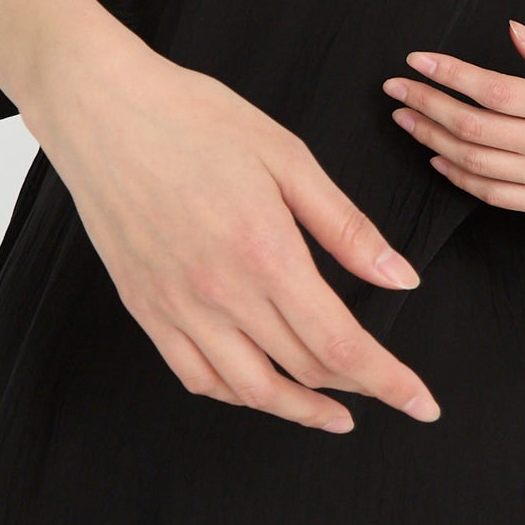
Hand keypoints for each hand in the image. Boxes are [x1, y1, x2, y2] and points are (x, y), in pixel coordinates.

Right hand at [28, 21, 443, 435]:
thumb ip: (346, 226)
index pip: (341, 345)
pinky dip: (237, 394)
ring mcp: (177, 307)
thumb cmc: (193, 119)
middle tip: (388, 390)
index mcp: (267, 254)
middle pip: (305, 370)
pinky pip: (196, 375)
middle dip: (360, 390)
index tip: (422, 404)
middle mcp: (221, 293)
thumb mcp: (287, 157)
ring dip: (300, 410)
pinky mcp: (145, 309)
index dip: (389, 382)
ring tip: (334, 413)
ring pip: (251, 390)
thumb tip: (400, 279)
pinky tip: (261, 388)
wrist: (102, 110)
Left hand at [380, 17, 524, 237]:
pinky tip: (439, 159)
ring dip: (432, 139)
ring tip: (405, 120)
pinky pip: (492, 195)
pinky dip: (459, 178)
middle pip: (472, 127)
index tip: (417, 61)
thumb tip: (515, 31)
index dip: (449, 75)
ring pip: (474, 163)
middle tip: (394, 88)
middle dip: (426, 105)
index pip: (493, 90)